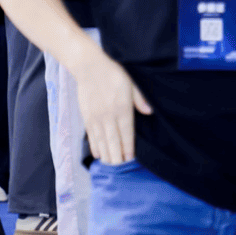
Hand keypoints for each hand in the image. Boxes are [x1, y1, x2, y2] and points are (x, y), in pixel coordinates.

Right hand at [74, 51, 152, 165]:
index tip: (130, 159)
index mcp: (122, 109)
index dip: (128, 148)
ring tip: (111, 164)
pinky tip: (98, 154)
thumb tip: (149, 112)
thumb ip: (139, 98)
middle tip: (120, 167)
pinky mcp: (86, 117)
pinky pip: (91, 136)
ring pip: (101, 142)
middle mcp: (108, 116)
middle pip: (113, 142)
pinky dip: (95, 147)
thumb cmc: (113, 73)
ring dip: (106, 154)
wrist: (89, 67)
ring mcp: (96, 118)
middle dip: (117, 157)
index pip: (126, 134)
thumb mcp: (131, 82)